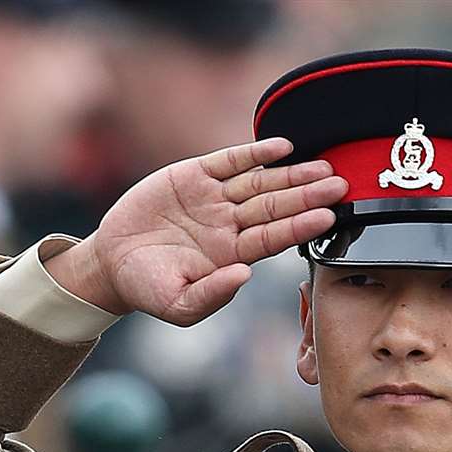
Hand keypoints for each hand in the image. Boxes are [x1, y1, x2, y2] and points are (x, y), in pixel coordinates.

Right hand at [46, 137, 347, 325]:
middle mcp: (229, 224)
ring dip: (291, 173)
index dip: (300, 226)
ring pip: (260, 182)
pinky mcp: (194, 176)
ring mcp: (214, 198)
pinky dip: (254, 153)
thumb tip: (245, 276)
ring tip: (321, 165)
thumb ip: (211, 294)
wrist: (111, 262)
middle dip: (307, 195)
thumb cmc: (147, 288)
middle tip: (339, 184)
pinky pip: (230, 161)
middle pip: (275, 206)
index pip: (273, 238)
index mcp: (231, 255)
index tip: (327, 217)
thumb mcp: (176, 304)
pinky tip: (281, 146)